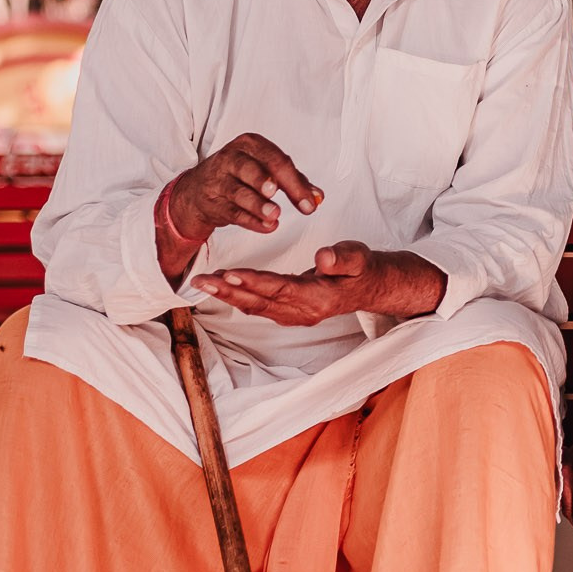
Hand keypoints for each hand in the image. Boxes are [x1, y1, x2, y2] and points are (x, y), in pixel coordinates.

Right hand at [157, 132, 320, 275]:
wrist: (197, 190)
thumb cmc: (239, 175)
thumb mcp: (264, 168)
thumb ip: (293, 180)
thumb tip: (317, 196)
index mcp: (250, 144)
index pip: (276, 160)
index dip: (295, 182)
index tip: (310, 203)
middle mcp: (232, 158)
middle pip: (252, 169)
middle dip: (268, 182)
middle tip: (277, 193)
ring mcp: (219, 181)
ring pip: (239, 192)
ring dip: (258, 204)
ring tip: (274, 215)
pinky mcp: (212, 203)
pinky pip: (232, 212)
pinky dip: (250, 221)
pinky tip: (266, 227)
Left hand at [192, 242, 445, 326]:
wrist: (371, 286)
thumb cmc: (363, 268)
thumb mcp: (359, 256)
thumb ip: (342, 257)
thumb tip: (323, 257)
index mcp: (318, 298)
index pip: (280, 289)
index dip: (254, 282)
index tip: (229, 273)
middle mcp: (303, 311)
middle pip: (260, 301)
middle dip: (228, 290)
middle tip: (201, 281)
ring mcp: (295, 315)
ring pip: (256, 305)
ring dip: (228, 295)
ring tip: (204, 283)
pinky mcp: (290, 311)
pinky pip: (260, 306)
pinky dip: (239, 297)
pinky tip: (224, 288)